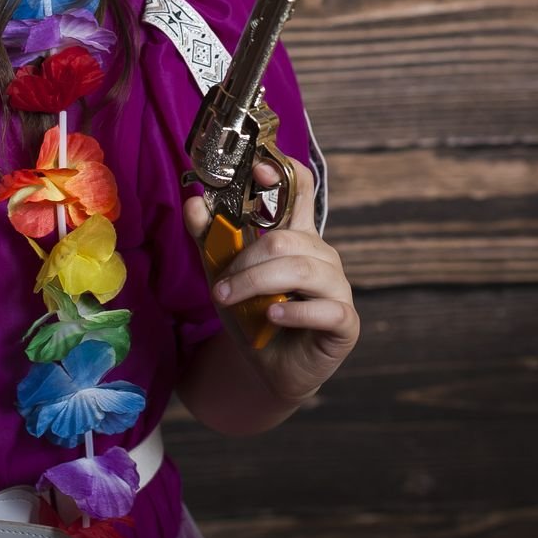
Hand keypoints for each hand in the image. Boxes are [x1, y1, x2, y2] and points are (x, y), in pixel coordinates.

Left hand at [181, 157, 358, 406]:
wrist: (267, 369)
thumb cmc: (253, 315)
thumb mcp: (224, 275)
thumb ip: (210, 239)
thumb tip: (192, 203)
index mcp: (297, 236)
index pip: (301, 189)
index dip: (283, 173)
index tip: (256, 168)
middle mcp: (322, 256)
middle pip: (286, 239)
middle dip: (245, 262)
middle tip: (218, 287)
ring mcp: (337, 287)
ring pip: (302, 270)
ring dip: (257, 284)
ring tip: (230, 300)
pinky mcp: (345, 321)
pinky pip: (325, 308)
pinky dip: (294, 310)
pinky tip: (273, 315)